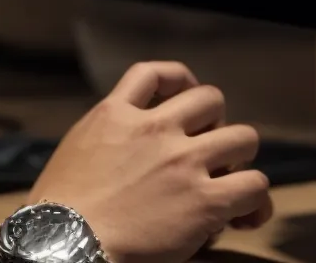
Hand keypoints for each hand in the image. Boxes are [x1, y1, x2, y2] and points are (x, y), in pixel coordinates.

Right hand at [24, 62, 271, 262]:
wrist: (66, 242)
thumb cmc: (59, 210)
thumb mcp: (75, 150)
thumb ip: (106, 137)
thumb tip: (123, 147)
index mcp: (115, 114)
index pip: (154, 74)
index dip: (180, 81)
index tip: (185, 97)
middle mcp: (155, 130)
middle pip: (211, 99)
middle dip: (215, 123)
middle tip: (206, 152)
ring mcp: (183, 162)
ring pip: (244, 137)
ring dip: (241, 158)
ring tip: (232, 182)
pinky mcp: (205, 201)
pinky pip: (255, 185)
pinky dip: (256, 201)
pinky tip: (243, 217)